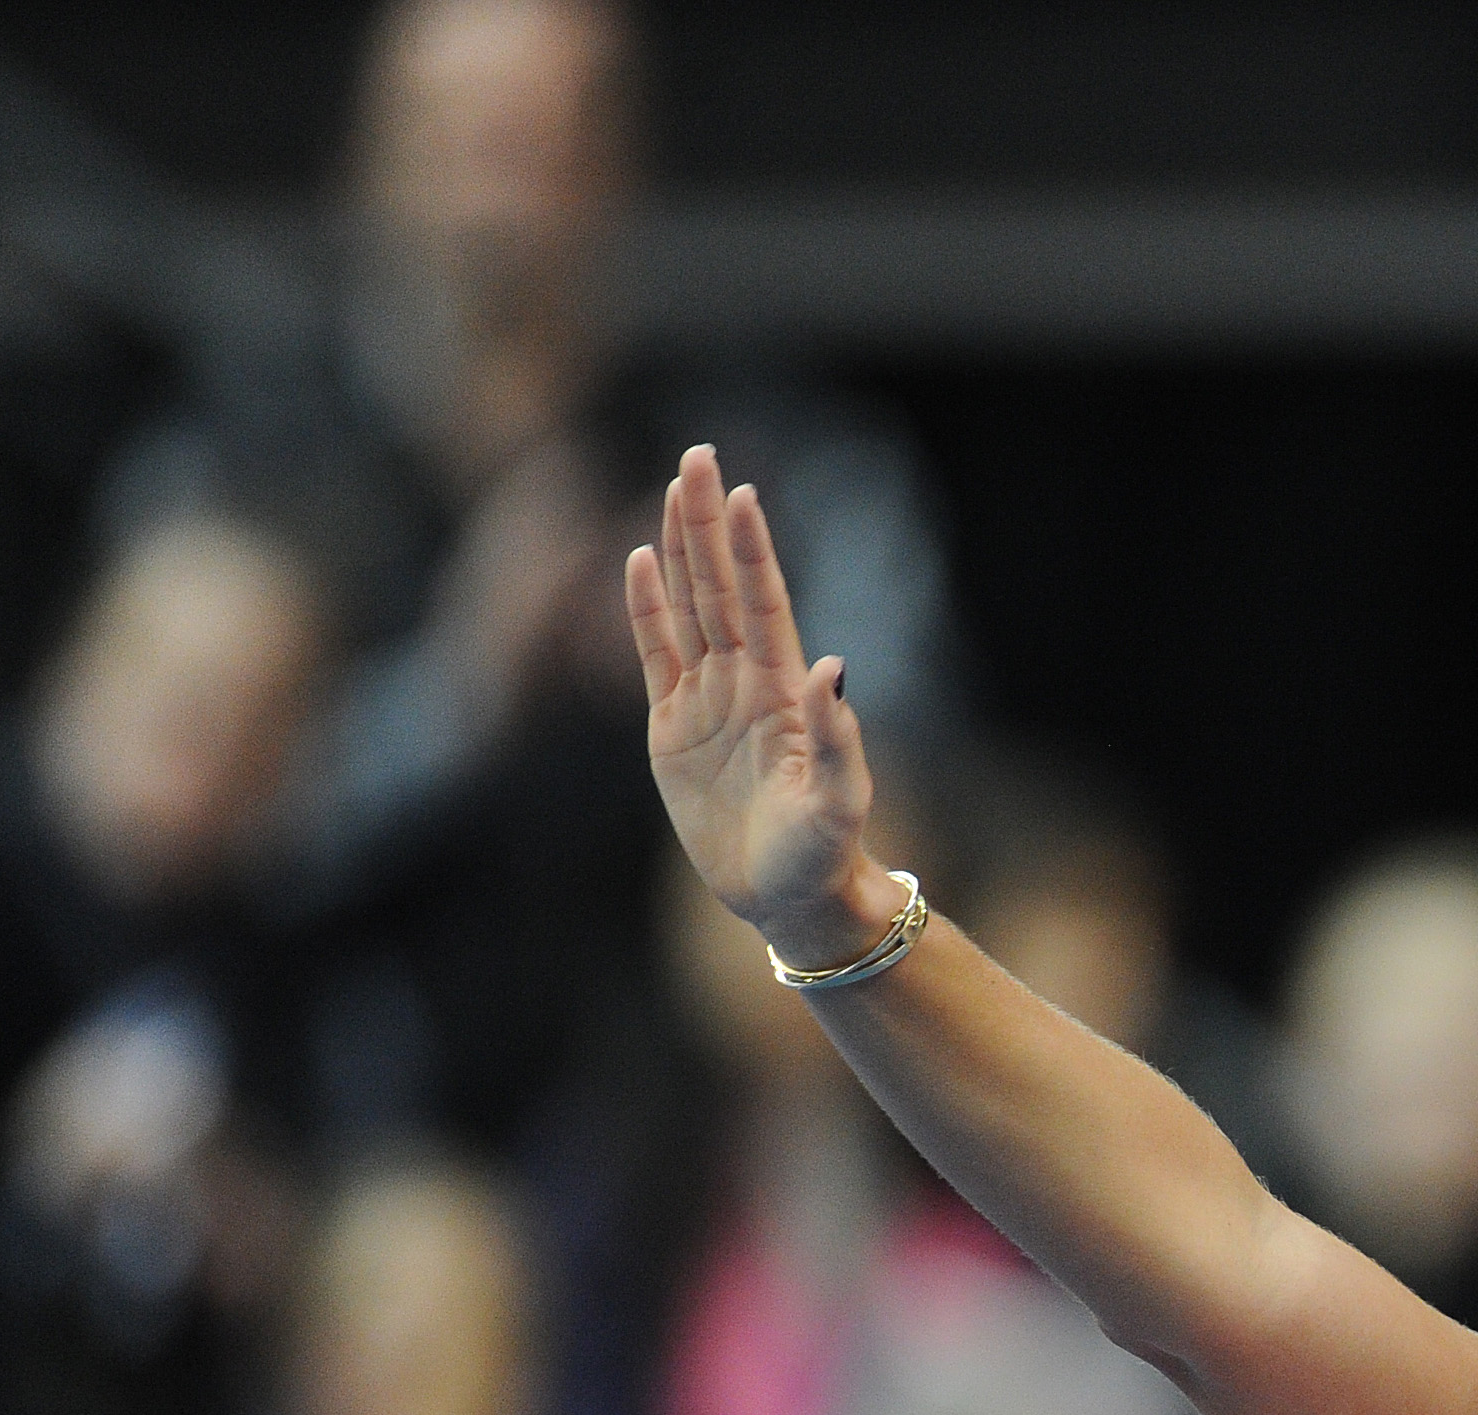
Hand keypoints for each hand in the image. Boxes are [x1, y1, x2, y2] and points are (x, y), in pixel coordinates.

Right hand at [624, 445, 885, 960]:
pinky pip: (654, 655)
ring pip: (688, 608)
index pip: (763, 603)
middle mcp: (745, 682)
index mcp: (786, 691)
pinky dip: (644, 609)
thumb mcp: (838, 802)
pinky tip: (638, 561)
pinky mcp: (672, 728)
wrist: (789, 897)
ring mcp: (707, 699)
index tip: (743, 493)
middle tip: (698, 455)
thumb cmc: (822, 852)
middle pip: (721, 587)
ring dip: (679, 550)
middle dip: (709, 523)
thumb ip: (838, 738)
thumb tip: (835, 669)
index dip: (752, 549)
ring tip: (674, 488)